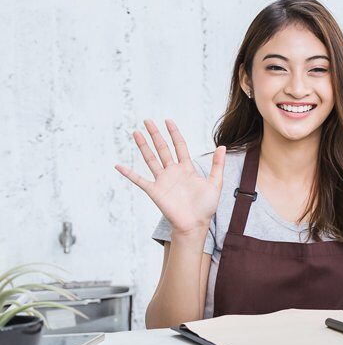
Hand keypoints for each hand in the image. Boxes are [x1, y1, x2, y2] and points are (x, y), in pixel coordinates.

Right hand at [114, 119, 225, 239]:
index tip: (168, 121)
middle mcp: (173, 172)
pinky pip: (139, 180)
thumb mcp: (215, 183)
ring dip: (143, 146)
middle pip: (162, 148)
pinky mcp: (154, 191)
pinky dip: (128, 173)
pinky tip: (118, 165)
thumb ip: (217, 165)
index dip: (174, 133)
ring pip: (150, 159)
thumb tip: (222, 146)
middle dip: (155, 134)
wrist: (195, 224)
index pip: (179, 146)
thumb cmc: (206, 206)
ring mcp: (162, 180)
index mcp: (187, 168)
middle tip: (147, 120)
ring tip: (136, 132)